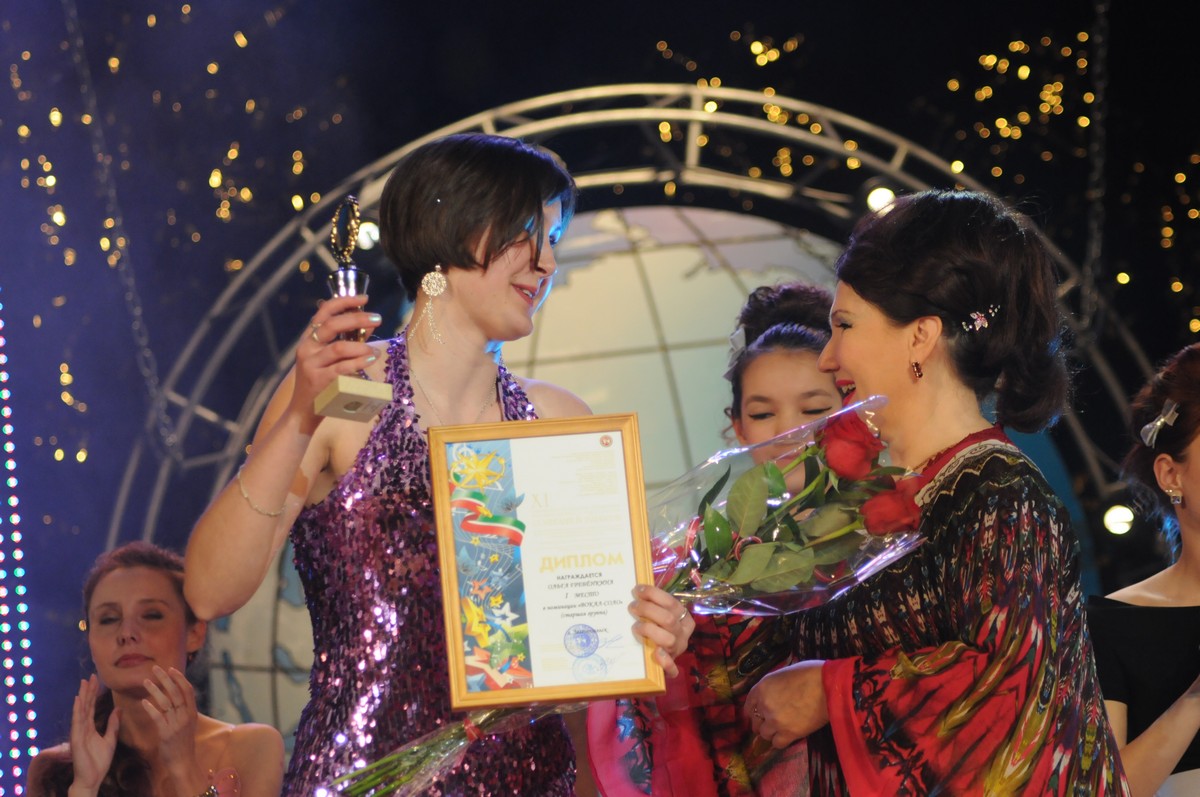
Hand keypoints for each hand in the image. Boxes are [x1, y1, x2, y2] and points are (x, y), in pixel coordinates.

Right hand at [69, 675, 119, 793]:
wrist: (92, 778)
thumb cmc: (99, 762)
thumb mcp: (110, 739)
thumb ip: (113, 724)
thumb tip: (118, 709)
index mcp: (90, 728)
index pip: (92, 707)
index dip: (94, 694)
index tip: (97, 680)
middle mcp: (82, 728)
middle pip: (86, 706)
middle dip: (88, 691)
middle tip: (91, 675)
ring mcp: (78, 733)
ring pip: (80, 711)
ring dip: (82, 696)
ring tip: (84, 683)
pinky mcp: (77, 739)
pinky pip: (77, 722)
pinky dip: (77, 710)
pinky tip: (78, 700)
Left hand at [141, 666, 198, 766]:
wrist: (183, 762)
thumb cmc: (183, 743)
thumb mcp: (188, 724)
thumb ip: (183, 710)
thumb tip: (177, 695)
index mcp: (192, 713)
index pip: (188, 690)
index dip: (179, 678)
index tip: (170, 669)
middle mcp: (186, 716)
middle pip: (176, 692)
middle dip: (165, 679)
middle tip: (155, 669)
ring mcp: (177, 725)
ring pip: (166, 702)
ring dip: (155, 690)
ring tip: (145, 681)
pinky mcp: (166, 733)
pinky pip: (158, 717)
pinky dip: (151, 708)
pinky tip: (143, 702)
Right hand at [291, 295, 381, 419]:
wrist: (303, 411)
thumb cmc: (321, 383)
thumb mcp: (330, 360)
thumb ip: (349, 341)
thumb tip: (369, 325)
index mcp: (309, 339)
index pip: (323, 312)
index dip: (343, 302)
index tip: (364, 298)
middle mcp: (307, 348)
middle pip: (332, 325)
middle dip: (357, 319)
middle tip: (377, 318)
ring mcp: (311, 365)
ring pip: (338, 348)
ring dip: (360, 346)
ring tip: (374, 350)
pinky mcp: (319, 381)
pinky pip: (342, 368)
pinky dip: (359, 362)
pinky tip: (371, 359)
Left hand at [628, 584, 693, 677]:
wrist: (662, 656)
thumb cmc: (659, 627)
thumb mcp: (661, 614)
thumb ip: (654, 604)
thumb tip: (636, 589)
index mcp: (684, 618)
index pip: (671, 602)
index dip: (653, 594)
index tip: (637, 590)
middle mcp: (683, 633)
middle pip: (668, 619)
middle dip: (648, 610)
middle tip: (632, 607)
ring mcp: (678, 649)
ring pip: (668, 639)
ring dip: (650, 631)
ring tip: (635, 627)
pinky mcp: (671, 665)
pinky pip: (671, 666)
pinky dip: (665, 662)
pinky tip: (656, 654)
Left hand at [744, 660, 828, 747]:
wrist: (828, 686)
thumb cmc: (810, 674)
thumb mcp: (784, 674)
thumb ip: (774, 687)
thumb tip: (775, 694)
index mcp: (762, 688)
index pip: (748, 705)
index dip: (754, 712)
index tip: (758, 715)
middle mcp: (764, 705)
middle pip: (755, 722)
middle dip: (762, 723)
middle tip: (771, 724)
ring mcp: (775, 721)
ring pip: (765, 734)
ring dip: (772, 733)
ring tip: (781, 730)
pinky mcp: (789, 733)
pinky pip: (777, 744)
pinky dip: (781, 742)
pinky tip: (787, 737)